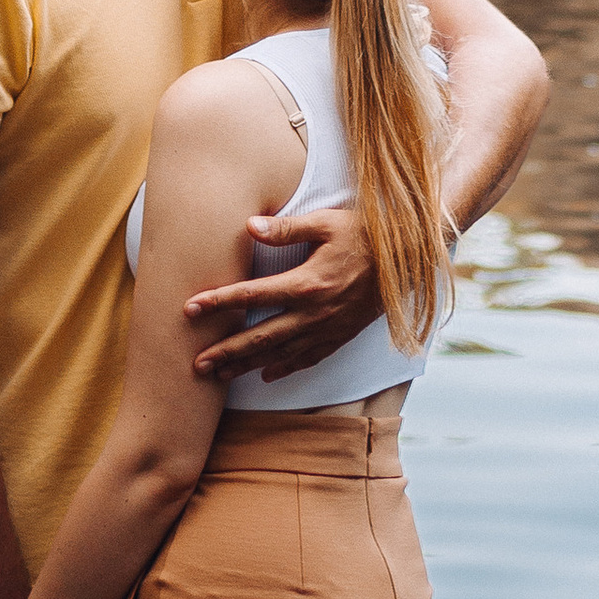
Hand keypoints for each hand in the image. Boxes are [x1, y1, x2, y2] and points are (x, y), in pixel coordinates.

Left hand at [186, 198, 381, 383]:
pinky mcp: (340, 336)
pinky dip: (285, 368)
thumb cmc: (366, 234)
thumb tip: (249, 226)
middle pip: (260, 336)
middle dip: (226, 351)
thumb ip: (287, 228)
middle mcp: (314, 312)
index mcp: (307, 282)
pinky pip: (308, 358)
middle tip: (196, 364)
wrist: (408, 259)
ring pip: (280, 353)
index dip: (219, 302)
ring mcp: (327, 328)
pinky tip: (266, 375)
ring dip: (247, 366)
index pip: (252, 295)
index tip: (190, 308)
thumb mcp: (327, 222)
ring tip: (219, 376)